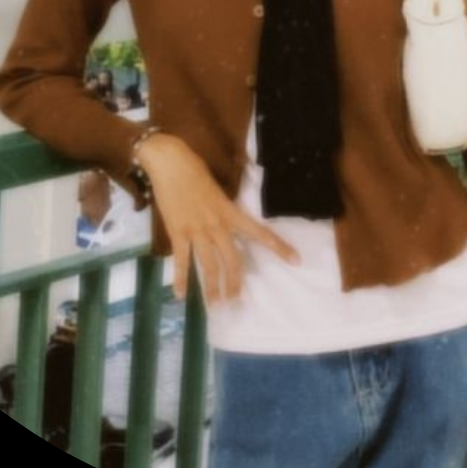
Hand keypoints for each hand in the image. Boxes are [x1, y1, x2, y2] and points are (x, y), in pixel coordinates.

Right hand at [135, 134, 299, 302]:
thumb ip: (223, 209)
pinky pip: (181, 260)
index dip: (279, 247)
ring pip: (209, 264)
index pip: (260, 232)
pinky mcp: (178, 232)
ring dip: (211, 287)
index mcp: (230, 212)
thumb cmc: (193, 170)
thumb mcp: (217, 191)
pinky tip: (180, 294)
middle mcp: (218, 224)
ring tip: (214, 305)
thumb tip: (226, 224)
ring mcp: (198, 229)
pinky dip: (180, 278)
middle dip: (235, 282)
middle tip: (236, 299)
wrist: (170, 162)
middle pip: (232, 259)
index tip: (296, 260)